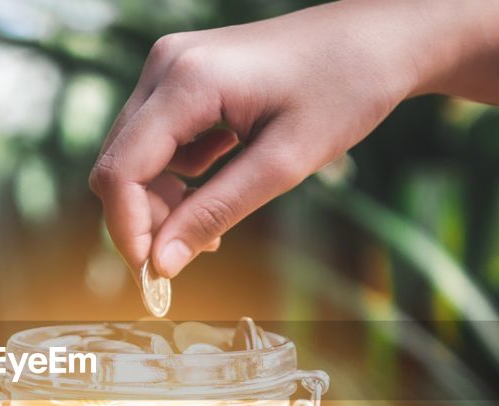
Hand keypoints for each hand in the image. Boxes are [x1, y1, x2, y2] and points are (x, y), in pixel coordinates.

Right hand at [89, 1, 450, 277]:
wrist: (378, 39)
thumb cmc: (343, 90)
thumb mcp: (282, 165)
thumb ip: (215, 213)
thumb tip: (163, 264)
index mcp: (187, 81)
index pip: (121, 169)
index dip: (128, 228)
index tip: (154, 273)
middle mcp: (167, 65)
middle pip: (119, 162)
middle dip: (145, 217)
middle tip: (192, 253)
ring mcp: (173, 64)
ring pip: (134, 152)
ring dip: (162, 198)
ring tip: (213, 225)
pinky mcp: (185, 72)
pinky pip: (157, 136)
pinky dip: (177, 173)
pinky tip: (218, 182)